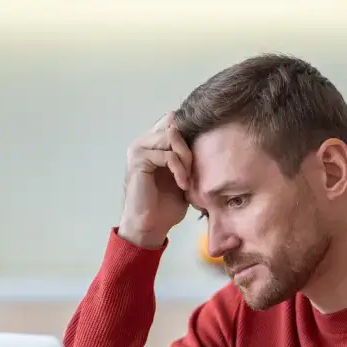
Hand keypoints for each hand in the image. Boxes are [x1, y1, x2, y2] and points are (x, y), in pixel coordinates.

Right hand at [119, 112, 192, 247]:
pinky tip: (182, 185)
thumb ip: (187, 157)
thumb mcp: (183, 176)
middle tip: (193, 171)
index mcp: (153, 143)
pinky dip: (179, 170)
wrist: (150, 226)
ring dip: (186, 158)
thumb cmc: (166, 205)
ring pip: (172, 137)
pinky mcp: (139, 160)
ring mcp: (139, 149)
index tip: (202, 153)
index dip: (189, 132)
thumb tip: (207, 140)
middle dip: (189, 147)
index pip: (173, 120)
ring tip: (187, 179)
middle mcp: (144, 142)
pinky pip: (167, 155)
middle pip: (174, 125)